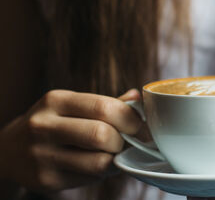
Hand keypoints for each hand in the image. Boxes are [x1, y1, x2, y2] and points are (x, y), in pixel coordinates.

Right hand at [0, 89, 142, 192]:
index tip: (137, 124)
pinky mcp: (46, 180)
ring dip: (115, 159)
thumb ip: (106, 103)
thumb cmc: (53, 124)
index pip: (104, 107)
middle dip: (123, 140)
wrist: (10, 150)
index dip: (130, 118)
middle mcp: (44, 126)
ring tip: (113, 153)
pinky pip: (90, 179)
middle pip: (102, 135)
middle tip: (126, 141)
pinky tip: (96, 164)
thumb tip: (138, 98)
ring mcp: (42, 155)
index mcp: (56, 100)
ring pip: (99, 162)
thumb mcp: (72, 105)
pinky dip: (102, 173)